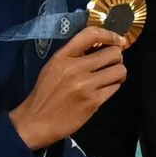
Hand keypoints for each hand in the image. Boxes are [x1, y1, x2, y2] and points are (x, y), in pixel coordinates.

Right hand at [12, 27, 128, 148]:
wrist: (36, 121)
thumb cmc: (46, 94)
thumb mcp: (53, 67)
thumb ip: (75, 55)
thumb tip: (103, 45)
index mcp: (62, 57)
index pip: (91, 35)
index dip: (110, 35)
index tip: (118, 40)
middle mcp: (74, 68)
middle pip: (113, 53)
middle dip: (116, 58)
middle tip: (111, 64)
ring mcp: (85, 85)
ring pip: (119, 70)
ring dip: (118, 73)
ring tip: (110, 77)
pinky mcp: (93, 101)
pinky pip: (115, 87)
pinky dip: (112, 87)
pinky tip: (103, 90)